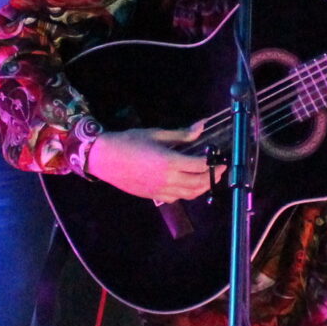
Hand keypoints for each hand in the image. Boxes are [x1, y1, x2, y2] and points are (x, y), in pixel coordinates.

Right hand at [85, 126, 214, 204]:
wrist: (105, 158)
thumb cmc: (129, 142)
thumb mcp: (157, 134)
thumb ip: (182, 134)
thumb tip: (202, 126)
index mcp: (170, 162)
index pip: (200, 165)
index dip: (213, 163)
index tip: (221, 158)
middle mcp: (168, 179)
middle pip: (199, 183)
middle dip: (213, 177)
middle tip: (219, 169)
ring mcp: (161, 190)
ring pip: (190, 194)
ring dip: (202, 187)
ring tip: (208, 178)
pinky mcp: (154, 196)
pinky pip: (176, 198)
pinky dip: (187, 193)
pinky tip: (188, 184)